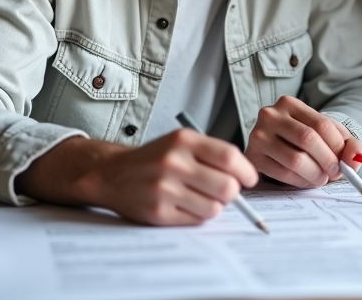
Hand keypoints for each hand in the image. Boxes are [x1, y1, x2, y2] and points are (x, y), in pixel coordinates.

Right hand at [17, 129, 258, 225]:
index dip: (246, 171)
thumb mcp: (181, 143)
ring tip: (200, 198)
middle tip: (224, 191)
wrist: (112, 174)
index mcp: (183, 141)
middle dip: (232, 193)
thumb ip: (213, 154)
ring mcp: (164, 189)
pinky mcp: (157, 212)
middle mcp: (173, 163)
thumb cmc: (155, 159)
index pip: (230, 157)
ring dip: (214, 206)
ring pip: (214, 208)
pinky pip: (196, 221)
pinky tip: (184, 206)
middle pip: (227, 187)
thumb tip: (245, 179)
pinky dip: (197, 216)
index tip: (249, 179)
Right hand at [246, 95, 361, 187]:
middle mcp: (270, 115)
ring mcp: (258, 136)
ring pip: (296, 160)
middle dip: (328, 161)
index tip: (344, 162)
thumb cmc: (308, 140)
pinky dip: (301, 181)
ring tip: (321, 177)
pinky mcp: (253, 158)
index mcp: (289, 103)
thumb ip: (351, 146)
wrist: (278, 147)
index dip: (337, 147)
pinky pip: (283, 174)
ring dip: (316, 175)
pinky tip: (306, 179)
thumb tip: (356, 159)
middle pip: (308, 140)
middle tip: (334, 173)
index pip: (321, 124)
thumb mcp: (331, 136)